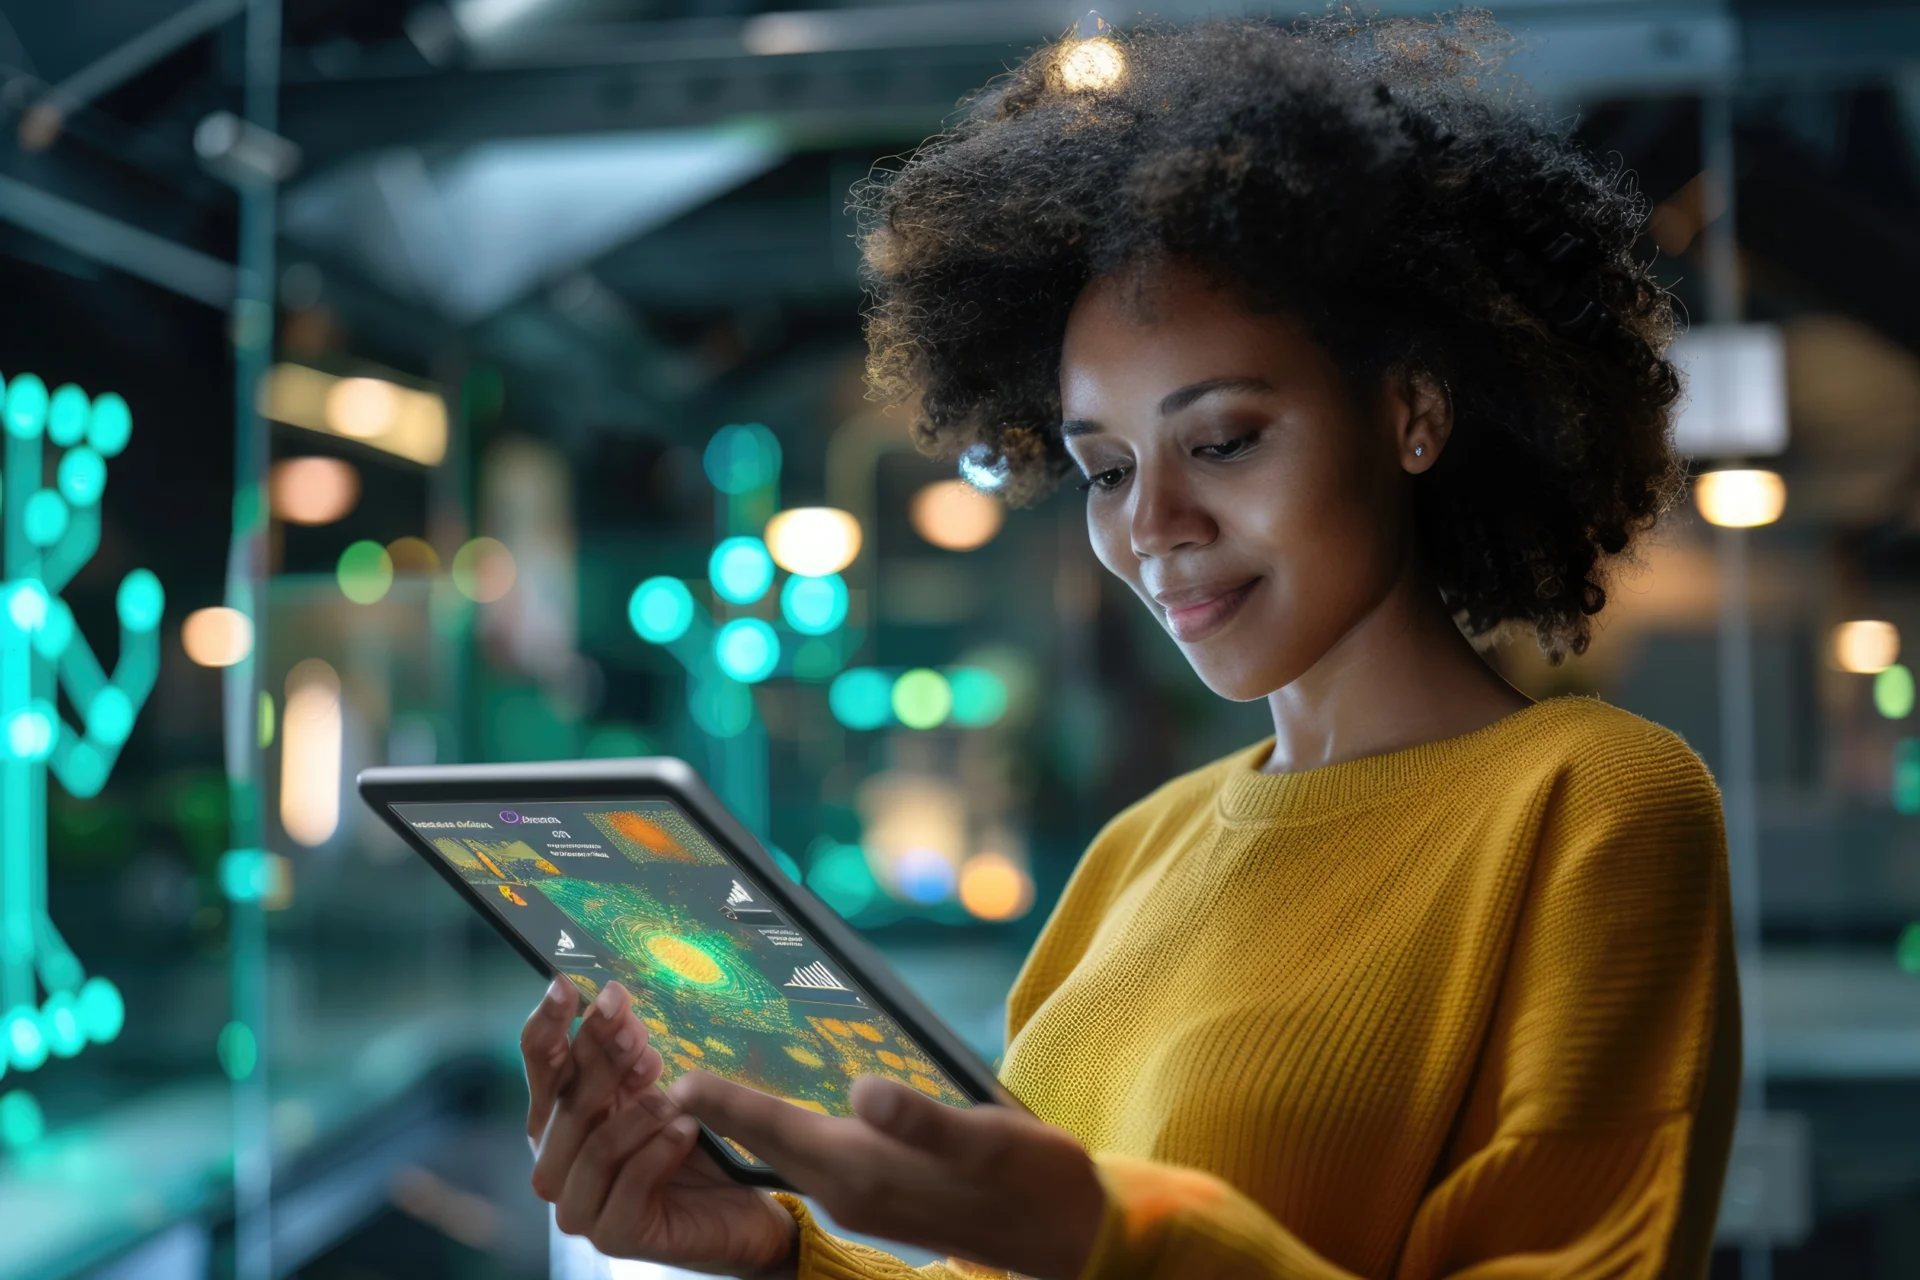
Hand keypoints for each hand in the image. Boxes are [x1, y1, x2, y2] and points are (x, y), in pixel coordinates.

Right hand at [520, 977, 797, 1277]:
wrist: (735, 1209)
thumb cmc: (685, 1143)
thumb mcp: (653, 1087)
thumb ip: (626, 1054)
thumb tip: (611, 1005)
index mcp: (556, 1119)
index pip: (540, 1064)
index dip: (548, 1024)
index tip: (565, 985)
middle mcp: (555, 1162)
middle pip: (566, 1101)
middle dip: (599, 1061)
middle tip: (634, 1033)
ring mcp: (579, 1205)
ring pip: (594, 1147)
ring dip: (636, 1116)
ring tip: (674, 1099)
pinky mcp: (614, 1235)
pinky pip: (629, 1185)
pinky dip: (658, 1152)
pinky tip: (686, 1130)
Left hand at [669, 1070, 1105, 1279]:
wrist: (1068, 1234)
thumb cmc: (1032, 1179)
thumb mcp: (986, 1140)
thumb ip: (922, 1120)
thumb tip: (864, 1091)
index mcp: (866, 1172)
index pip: (776, 1131)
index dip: (726, 1103)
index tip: (673, 1078)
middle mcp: (852, 1191)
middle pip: (768, 1145)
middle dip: (720, 1112)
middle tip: (669, 1076)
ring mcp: (865, 1200)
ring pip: (786, 1156)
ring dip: (748, 1123)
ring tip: (708, 1089)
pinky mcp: (883, 1198)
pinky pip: (813, 1163)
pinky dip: (784, 1136)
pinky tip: (781, 1115)